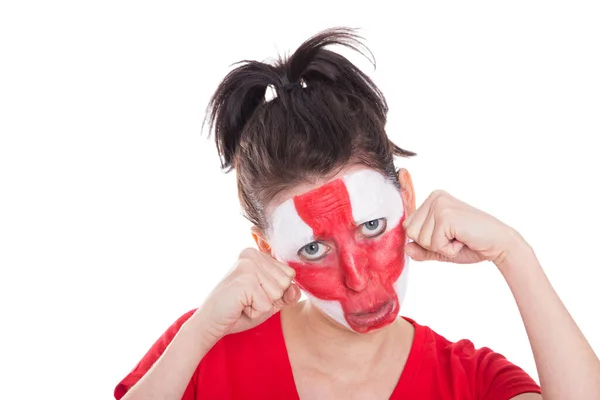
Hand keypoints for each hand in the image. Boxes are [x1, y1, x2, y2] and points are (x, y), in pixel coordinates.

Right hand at [197, 248, 300, 341]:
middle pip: (285, 282)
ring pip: (278, 293)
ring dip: (262, 305)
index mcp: (258, 255)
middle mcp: (252, 255)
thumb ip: (286, 294)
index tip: (255, 293)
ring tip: (244, 302)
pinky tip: (240, 306)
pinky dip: (255, 311)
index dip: (276, 291)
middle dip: (270, 299)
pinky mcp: (244, 281)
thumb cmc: (239, 310)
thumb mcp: (269, 301)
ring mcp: (248, 266)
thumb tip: (295, 289)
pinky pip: (267, 304)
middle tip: (248, 299)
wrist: (211, 322)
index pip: (289, 274)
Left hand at [402, 190, 523, 265]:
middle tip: (454, 237)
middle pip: (410, 232)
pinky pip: (434, 244)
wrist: (499, 244)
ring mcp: (440, 204)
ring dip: (441, 247)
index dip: (425, 240)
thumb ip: (422, 249)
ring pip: (420, 239)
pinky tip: (463, 240)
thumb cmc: (471, 244)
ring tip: (459, 238)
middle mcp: (434, 197)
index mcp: (431, 200)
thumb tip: (406, 247)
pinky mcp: (447, 216)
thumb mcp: (440, 248)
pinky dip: (449, 250)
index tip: (448, 235)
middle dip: (431, 244)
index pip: (408, 227)